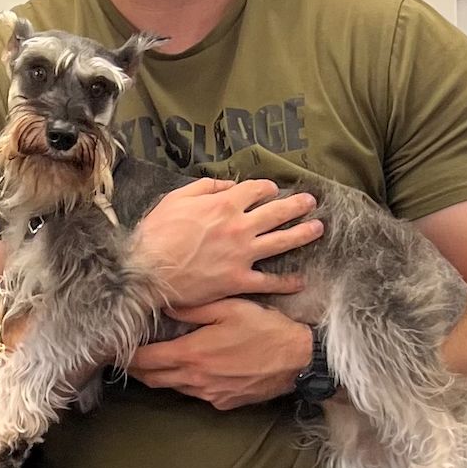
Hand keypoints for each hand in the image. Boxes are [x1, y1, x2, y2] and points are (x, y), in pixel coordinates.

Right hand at [129, 177, 322, 309]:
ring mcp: (242, 255)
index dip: (267, 188)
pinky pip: (269, 281)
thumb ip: (205, 188)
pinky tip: (301, 281)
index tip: (273, 190)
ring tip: (318, 228)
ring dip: (302, 234)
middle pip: (276, 212)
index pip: (255, 190)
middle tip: (311, 202)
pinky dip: (287, 282)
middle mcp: (239, 227)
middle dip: (296, 205)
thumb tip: (227, 185)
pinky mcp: (239, 281)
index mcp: (224, 205)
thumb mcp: (176, 199)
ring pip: (281, 242)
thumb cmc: (156, 235)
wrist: (147, 272)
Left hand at [130, 303, 313, 410]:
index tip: (113, 350)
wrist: (298, 361)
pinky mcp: (224, 403)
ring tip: (156, 360)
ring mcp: (209, 395)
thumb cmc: (266, 329)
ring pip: (173, 387)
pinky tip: (191, 368)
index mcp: (192, 354)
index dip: (125, 357)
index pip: (145, 361)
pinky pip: (195, 394)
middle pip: (153, 379)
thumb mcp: (229, 308)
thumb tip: (165, 305)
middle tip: (127, 357)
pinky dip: (186, 382)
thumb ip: (193, 308)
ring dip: (161, 375)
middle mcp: (195, 379)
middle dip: (137, 369)